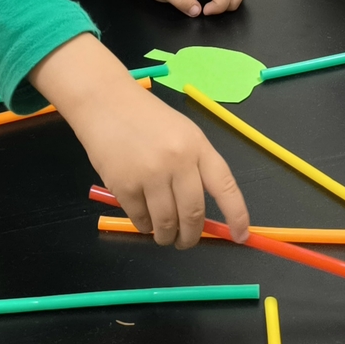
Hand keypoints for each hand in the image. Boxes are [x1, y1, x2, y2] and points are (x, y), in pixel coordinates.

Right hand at [33, 34, 248, 247]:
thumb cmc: (146, 117)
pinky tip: (144, 220)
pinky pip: (140, 218)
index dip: (236, 215)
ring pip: (166, 222)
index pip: (225, 186)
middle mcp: (178, 160)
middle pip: (193, 213)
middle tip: (186, 241)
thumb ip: (195, 166)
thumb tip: (201, 213)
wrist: (104, 101)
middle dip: (191, 236)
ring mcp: (150, 174)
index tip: (240, 236)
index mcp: (197, 145)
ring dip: (166, 236)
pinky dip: (144, 225)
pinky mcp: (123, 185)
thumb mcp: (182, 132)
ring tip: (164, 236)